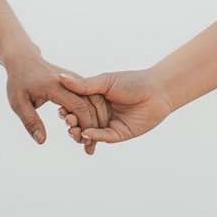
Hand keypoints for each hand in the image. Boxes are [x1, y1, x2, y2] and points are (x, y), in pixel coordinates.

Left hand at [3, 51, 110, 148]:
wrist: (24, 59)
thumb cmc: (19, 82)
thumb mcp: (18, 103)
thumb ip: (30, 122)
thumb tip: (41, 141)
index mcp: (55, 86)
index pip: (78, 106)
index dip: (84, 125)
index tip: (85, 142)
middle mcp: (69, 82)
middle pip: (90, 104)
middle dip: (93, 126)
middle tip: (90, 147)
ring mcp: (74, 80)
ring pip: (93, 99)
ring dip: (96, 120)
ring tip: (92, 140)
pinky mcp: (76, 82)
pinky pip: (89, 96)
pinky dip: (92, 112)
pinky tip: (91, 128)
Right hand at [57, 69, 174, 151]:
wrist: (157, 91)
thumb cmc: (132, 82)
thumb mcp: (105, 82)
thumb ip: (84, 85)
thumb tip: (60, 78)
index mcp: (94, 98)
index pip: (75, 106)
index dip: (66, 110)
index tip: (60, 110)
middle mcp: (99, 113)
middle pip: (80, 121)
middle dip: (71, 124)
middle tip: (67, 122)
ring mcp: (107, 124)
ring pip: (89, 133)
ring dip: (79, 134)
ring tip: (74, 131)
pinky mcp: (118, 134)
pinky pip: (103, 137)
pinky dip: (94, 137)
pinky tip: (87, 134)